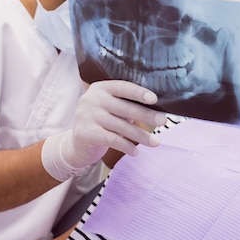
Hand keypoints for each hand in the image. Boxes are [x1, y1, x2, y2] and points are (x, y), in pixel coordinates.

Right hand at [42, 80, 165, 180]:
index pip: (123, 87)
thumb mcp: (111, 108)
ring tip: (155, 142)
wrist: (77, 143)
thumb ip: (126, 105)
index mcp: (100, 88)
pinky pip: (111, 140)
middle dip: (146, 115)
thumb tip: (156, 110)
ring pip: (120, 126)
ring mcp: (86, 115)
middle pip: (124, 107)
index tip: (154, 99)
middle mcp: (91, 99)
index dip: (139, 93)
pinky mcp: (85, 133)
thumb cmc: (102, 122)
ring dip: (141, 135)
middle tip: (163, 121)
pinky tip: (136, 152)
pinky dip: (126, 146)